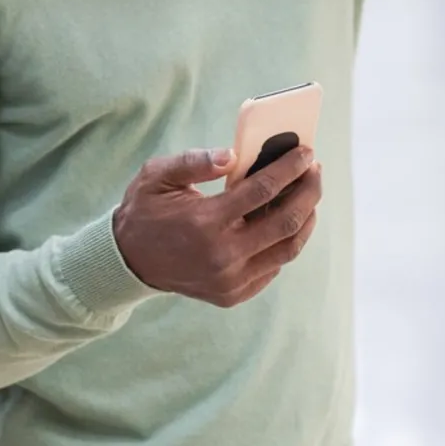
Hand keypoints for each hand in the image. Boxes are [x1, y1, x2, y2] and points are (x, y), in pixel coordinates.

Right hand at [113, 147, 321, 307]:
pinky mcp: (234, 294)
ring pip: (287, 249)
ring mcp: (230, 280)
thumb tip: (232, 155)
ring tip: (310, 193)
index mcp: (205, 222)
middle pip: (285, 221)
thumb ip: (195, 161)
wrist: (129, 260)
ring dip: (306, 218)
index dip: (289, 168)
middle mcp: (223, 256)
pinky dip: (287, 242)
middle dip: (308, 190)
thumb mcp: (158, 176)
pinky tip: (289, 219)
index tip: (306, 151)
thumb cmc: (145, 210)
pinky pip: (273, 267)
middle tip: (315, 168)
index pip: (263, 191)